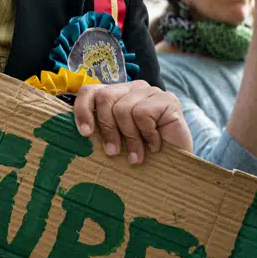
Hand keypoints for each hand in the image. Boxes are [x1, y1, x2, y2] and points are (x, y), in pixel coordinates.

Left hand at [73, 80, 192, 164]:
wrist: (176, 169)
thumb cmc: (142, 156)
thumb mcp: (115, 142)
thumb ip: (100, 131)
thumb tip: (80, 131)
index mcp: (116, 95)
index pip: (90, 90)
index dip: (83, 109)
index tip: (85, 133)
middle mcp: (132, 88)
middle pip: (105, 97)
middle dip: (106, 128)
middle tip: (113, 152)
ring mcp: (151, 91)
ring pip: (123, 108)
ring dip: (130, 138)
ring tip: (137, 156)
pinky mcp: (168, 100)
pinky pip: (143, 114)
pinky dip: (147, 135)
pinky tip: (155, 146)